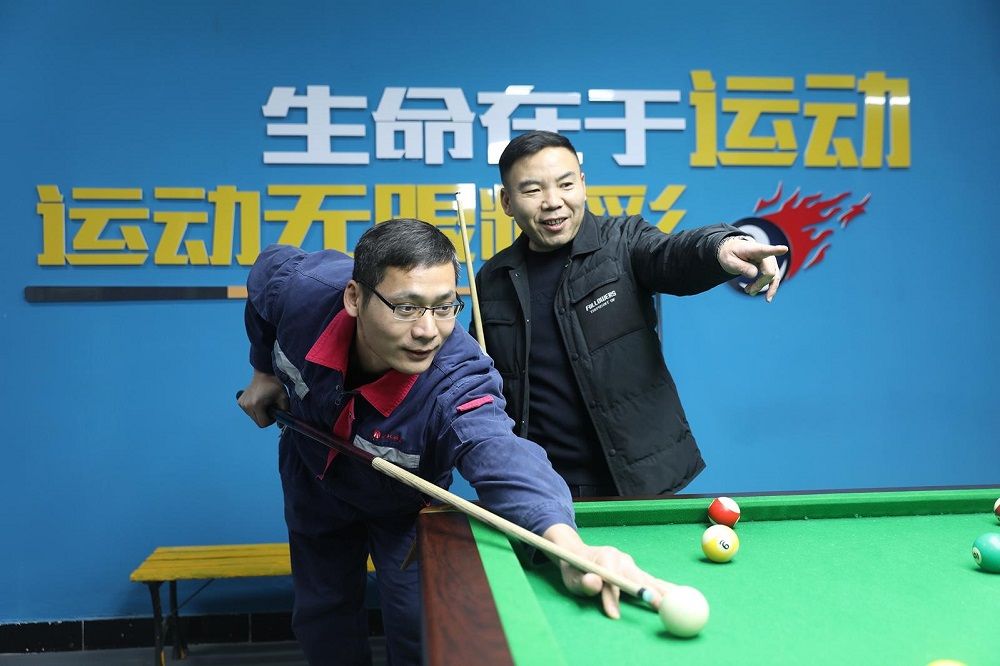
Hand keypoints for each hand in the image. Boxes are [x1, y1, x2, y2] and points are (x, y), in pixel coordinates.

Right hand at [237, 370, 289, 426]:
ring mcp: (242, 403)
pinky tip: (259, 401)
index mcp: (256, 404)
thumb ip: (284, 413)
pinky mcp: (240, 402)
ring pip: (253, 418)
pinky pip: (249, 412)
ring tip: (265, 403)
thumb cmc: (275, 386)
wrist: (264, 374)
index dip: (271, 420)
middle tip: (271, 407)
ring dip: (260, 414)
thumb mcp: (284, 399)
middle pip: (257, 422)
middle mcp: (246, 405)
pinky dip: (255, 410)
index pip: (263, 424)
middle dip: (265, 418)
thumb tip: (280, 426)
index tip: (275, 411)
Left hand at [541, 524, 672, 618]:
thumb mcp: (572, 577)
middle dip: (653, 592)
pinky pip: (650, 581)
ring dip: (664, 589)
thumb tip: (594, 584)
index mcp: (606, 557)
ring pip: (649, 578)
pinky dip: (663, 588)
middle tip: (666, 606)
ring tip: (683, 598)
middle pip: (639, 578)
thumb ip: (584, 582)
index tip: (617, 615)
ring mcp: (630, 564)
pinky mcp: (634, 570)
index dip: (614, 598)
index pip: (611, 580)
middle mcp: (621, 559)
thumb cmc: (574, 568)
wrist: (576, 553)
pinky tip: (677, 594)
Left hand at [717, 235, 788, 301]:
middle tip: (747, 291)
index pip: (766, 250)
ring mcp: (770, 262)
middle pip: (770, 272)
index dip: (776, 250)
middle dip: (760, 284)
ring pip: (774, 278)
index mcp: (754, 249)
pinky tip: (753, 292)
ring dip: (764, 288)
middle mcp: (766, 255)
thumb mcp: (729, 260)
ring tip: (750, 293)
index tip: (784, 249)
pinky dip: (768, 289)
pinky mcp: (771, 268)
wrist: (734, 251)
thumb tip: (755, 274)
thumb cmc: (731, 254)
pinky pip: (774, 280)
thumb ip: (741, 266)